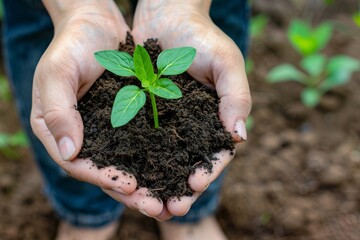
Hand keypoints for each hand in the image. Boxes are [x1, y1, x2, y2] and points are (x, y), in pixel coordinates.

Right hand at [30, 0, 164, 218]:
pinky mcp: (129, 118)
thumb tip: (68, 154)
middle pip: (106, 172)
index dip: (103, 178)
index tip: (129, 185)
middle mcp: (84, 136)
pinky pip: (143, 143)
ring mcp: (107, 129)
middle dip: (131, 192)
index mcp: (59, 131)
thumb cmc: (72, 44)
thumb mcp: (57, 73)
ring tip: (170, 198)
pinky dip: (157, 158)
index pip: (78, 164)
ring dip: (148, 182)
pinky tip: (177, 168)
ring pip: (128, 163)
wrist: (97, 22)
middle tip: (156, 206)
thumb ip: (59, 112)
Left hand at [130, 0, 251, 218]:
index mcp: (214, 120)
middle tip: (167, 209)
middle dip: (177, 190)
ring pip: (160, 161)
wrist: (167, 14)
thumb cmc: (201, 37)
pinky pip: (136, 141)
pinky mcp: (141, 114)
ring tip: (144, 203)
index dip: (206, 173)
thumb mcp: (226, 62)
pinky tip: (123, 175)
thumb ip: (236, 98)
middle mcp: (189, 127)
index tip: (193, 186)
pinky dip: (132, 161)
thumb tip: (240, 138)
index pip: (214, 155)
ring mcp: (164, 122)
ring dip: (153, 184)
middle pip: (185, 165)